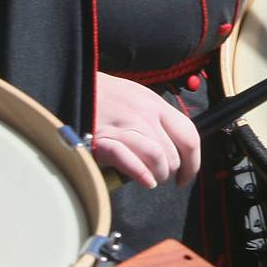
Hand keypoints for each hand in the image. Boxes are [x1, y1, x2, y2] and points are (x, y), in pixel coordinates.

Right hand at [92, 72, 201, 189]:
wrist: (72, 85)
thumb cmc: (106, 97)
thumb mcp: (139, 97)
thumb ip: (158, 119)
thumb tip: (177, 147)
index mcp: (156, 104)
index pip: (189, 136)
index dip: (193, 163)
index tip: (186, 177)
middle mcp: (144, 114)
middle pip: (173, 155)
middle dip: (171, 173)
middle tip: (161, 177)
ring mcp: (123, 126)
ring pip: (157, 159)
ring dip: (158, 176)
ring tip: (150, 179)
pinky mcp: (102, 139)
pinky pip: (129, 160)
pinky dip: (140, 174)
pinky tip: (144, 181)